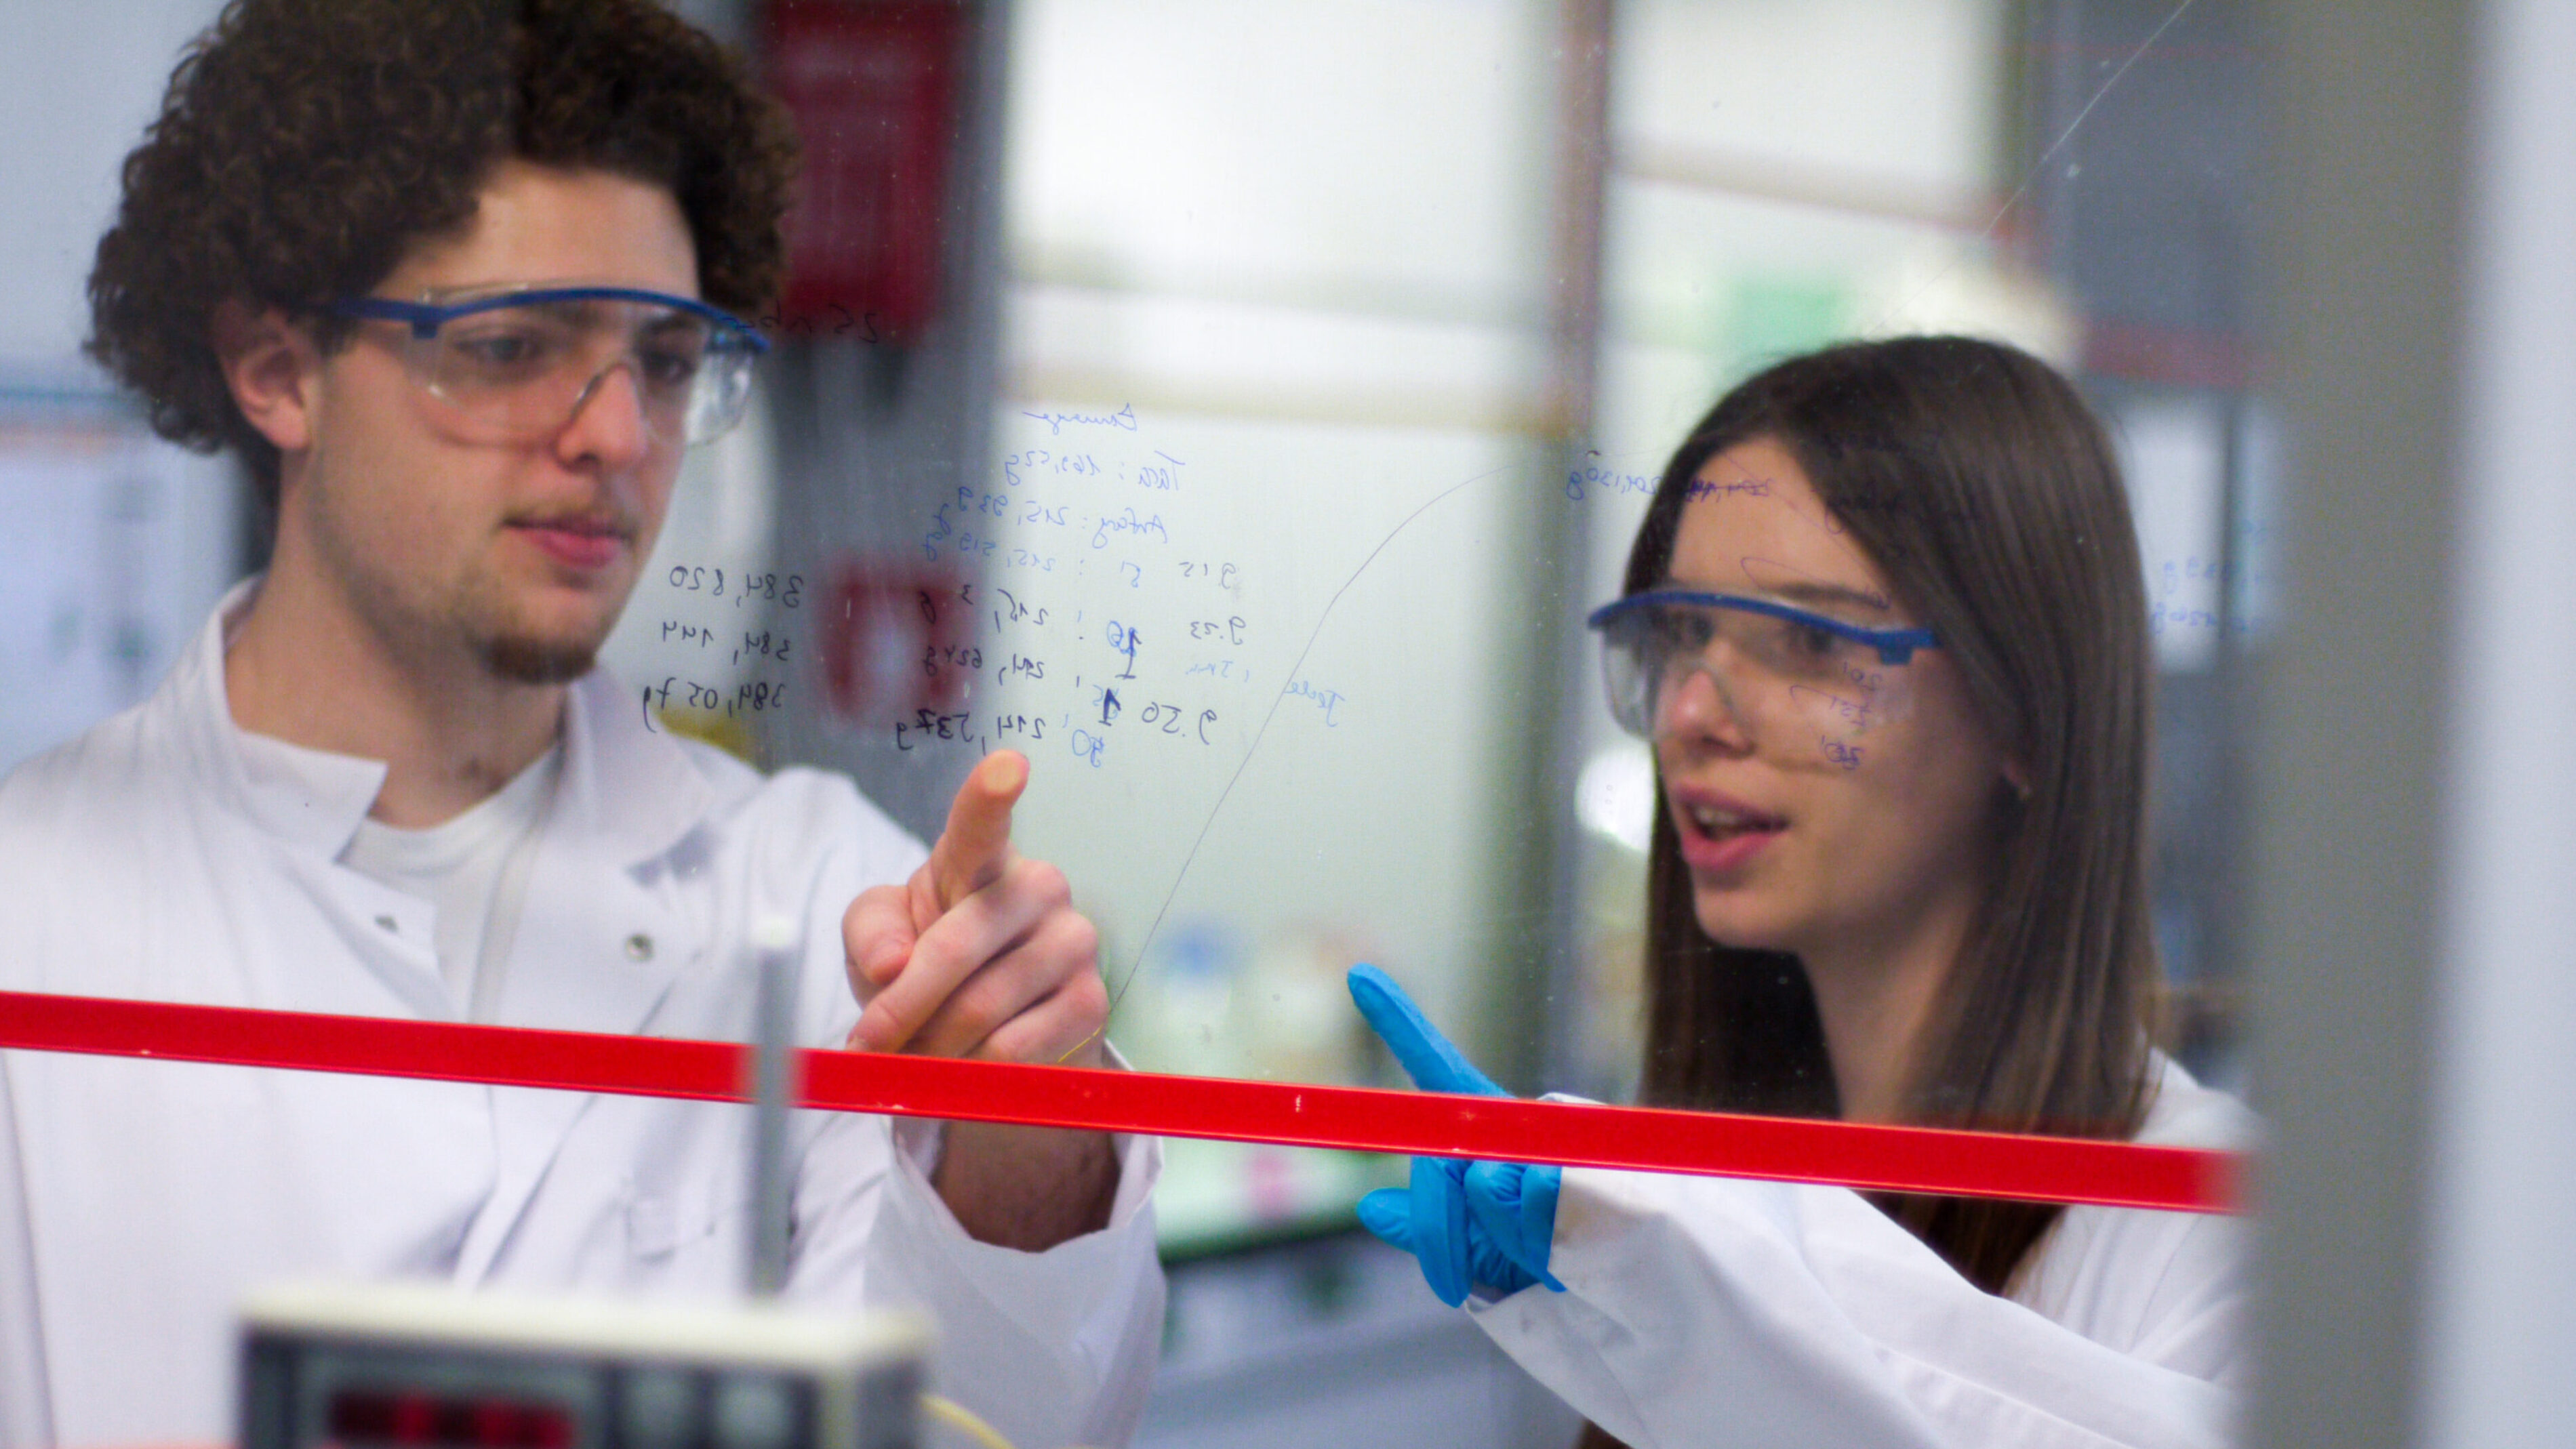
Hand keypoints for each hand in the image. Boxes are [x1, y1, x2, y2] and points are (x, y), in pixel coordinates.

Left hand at [843, 751, 1106, 1067]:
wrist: (988, 1026)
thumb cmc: (928, 961)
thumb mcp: (879, 938)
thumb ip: (869, 933)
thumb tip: (890, 966)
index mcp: (980, 859)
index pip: (984, 822)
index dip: (992, 794)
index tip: (1007, 766)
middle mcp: (1038, 887)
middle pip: (954, 950)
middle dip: (899, 1009)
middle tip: (867, 1047)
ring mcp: (1073, 943)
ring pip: (979, 1011)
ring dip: (930, 1050)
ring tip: (917, 1059)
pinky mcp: (1090, 1002)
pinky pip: (1012, 1051)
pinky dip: (971, 1074)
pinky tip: (963, 1070)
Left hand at [1348, 964, 1563, 1306]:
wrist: (1632, 1286)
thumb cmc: (1551, 1258)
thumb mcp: (1480, 1247)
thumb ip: (1431, 1224)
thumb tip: (1371, 1205)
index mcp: (1493, 1128)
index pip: (1440, 1070)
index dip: (1399, 1023)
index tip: (1359, 975)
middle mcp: (1522, 1120)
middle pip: (1438, 1163)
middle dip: (1438, 1231)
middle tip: (1466, 1272)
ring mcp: (1554, 1138)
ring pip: (1481, 1189)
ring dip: (1498, 1240)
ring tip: (1544, 1250)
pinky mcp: (1581, 1163)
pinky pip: (1524, 1210)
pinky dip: (1535, 1245)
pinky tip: (1569, 1245)